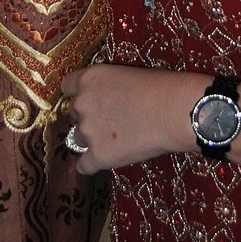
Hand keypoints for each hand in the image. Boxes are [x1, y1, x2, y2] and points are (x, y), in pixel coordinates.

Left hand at [61, 64, 206, 174]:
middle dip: (89, 117)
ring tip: (118, 139)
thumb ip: (104, 87)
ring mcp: (88, 131)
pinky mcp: (98, 155)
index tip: (90, 100)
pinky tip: (107, 159)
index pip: (66, 87)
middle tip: (112, 121)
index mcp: (88, 78)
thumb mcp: (124, 75)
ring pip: (78, 139)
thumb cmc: (159, 87)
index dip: (78, 94)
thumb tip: (103, 102)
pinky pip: (83, 166)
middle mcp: (82, 103)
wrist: (174, 110)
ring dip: (92, 140)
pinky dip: (93, 164)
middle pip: (74, 114)